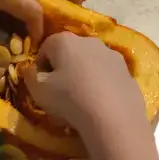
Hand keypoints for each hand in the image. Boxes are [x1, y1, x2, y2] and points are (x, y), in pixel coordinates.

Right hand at [24, 33, 147, 142]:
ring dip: (84, 77)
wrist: (114, 118)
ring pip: (91, 64)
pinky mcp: (127, 73)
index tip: (42, 86)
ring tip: (82, 103)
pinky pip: (108, 78)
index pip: (45, 48)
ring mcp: (112, 56)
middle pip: (70, 53)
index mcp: (65, 41)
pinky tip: (100, 106)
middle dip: (64, 70)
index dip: (41, 67)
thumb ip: (30, 77)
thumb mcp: (39, 91)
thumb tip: (33, 71)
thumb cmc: (70, 99)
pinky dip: (102, 87)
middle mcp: (90, 41)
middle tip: (61, 94)